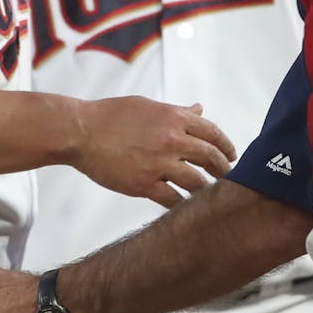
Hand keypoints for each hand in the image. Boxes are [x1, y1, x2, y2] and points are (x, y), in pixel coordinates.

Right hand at [74, 97, 236, 206]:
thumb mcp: (147, 106)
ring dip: (206, 190)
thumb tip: (199, 108)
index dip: (226, 146)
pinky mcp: (144, 184)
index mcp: (173, 117)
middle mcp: (171, 139)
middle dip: (223, 170)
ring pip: (196, 183)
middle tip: (227, 177)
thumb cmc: (110, 115)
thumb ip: (176, 111)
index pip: (212, 133)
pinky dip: (182, 204)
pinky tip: (185, 206)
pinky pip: (172, 200)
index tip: (231, 156)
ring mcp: (159, 163)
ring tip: (209, 195)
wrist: (80, 132)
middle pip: (211, 158)